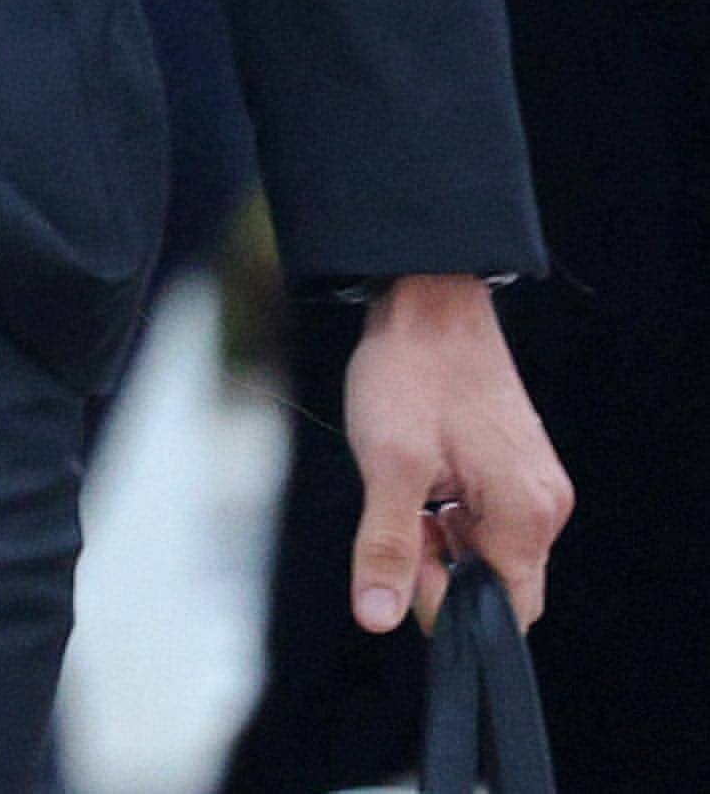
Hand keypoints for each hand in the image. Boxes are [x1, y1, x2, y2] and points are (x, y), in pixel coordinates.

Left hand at [343, 274, 570, 631]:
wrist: (427, 303)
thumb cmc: (411, 376)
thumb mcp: (387, 466)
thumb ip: (387, 547)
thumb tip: (379, 619)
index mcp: (526, 516)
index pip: (507, 608)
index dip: (449, 603)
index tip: (402, 562)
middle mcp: (544, 508)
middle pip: (495, 580)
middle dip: (441, 566)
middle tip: (398, 514)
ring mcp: (532, 487)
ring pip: (484, 548)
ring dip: (439, 537)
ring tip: (405, 484)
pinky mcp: (514, 470)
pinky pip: (484, 518)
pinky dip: (446, 512)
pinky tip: (418, 475)